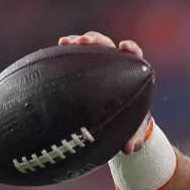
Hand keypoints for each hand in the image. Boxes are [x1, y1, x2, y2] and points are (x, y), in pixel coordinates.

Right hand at [57, 31, 150, 153]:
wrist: (117, 124)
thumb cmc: (129, 124)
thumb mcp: (132, 133)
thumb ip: (133, 139)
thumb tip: (129, 149)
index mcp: (130, 75)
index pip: (134, 56)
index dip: (130, 49)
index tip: (124, 47)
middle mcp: (114, 65)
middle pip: (106, 45)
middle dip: (95, 40)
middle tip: (85, 41)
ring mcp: (98, 65)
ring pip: (89, 48)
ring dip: (78, 42)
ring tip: (66, 42)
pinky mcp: (84, 69)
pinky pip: (75, 58)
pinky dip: (66, 54)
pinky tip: (55, 52)